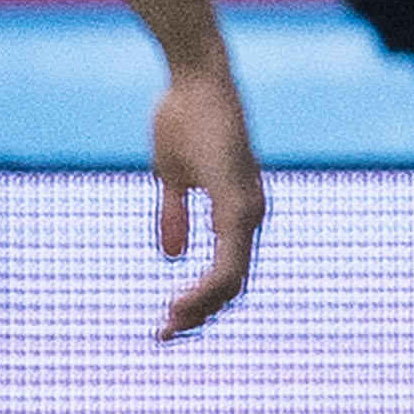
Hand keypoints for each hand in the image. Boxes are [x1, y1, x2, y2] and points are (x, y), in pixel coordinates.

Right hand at [148, 58, 262, 334]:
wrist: (195, 76)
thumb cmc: (185, 117)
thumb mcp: (173, 175)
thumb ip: (176, 215)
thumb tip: (172, 256)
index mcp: (238, 211)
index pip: (227, 273)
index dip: (199, 301)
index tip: (165, 321)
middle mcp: (250, 215)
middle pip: (233, 286)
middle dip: (198, 315)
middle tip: (162, 336)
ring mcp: (247, 210)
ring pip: (233, 281)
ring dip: (200, 309)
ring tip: (169, 325)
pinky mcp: (237, 201)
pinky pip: (228, 260)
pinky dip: (207, 288)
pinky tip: (182, 302)